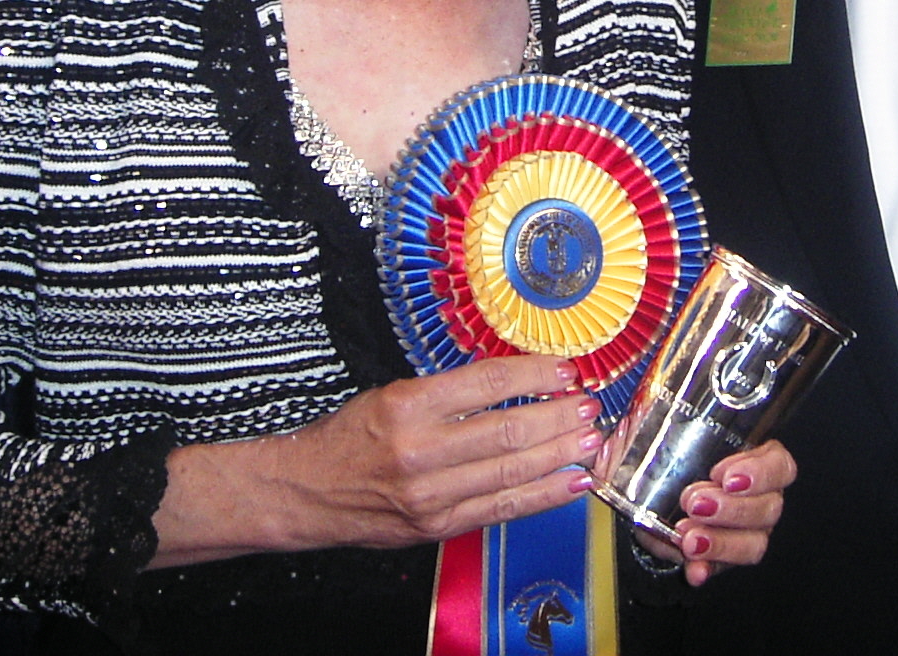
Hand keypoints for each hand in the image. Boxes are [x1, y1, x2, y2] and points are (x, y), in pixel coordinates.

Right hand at [151, 355, 603, 566]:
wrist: (307, 491)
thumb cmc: (349, 437)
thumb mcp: (392, 394)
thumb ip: (450, 392)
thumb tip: (512, 381)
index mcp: (409, 404)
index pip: (488, 384)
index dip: (535, 376)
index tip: (566, 370)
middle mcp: (421, 449)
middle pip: (509, 430)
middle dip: (559, 418)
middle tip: (589, 407)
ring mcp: (431, 494)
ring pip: (511, 471)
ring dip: (559, 455)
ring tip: (591, 441)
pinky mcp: (437, 526)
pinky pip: (500, 509)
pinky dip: (542, 495)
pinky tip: (570, 483)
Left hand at [633, 439, 795, 587]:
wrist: (652, 498)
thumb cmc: (669, 460)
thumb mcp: (667, 435)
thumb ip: (660, 425)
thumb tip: (637, 416)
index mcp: (755, 459)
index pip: (779, 464)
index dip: (759, 472)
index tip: (723, 474)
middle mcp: (759, 496)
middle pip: (768, 507)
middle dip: (731, 508)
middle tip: (695, 500)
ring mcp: (748, 530)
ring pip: (754, 541)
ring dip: (721, 541)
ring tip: (689, 537)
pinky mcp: (727, 556)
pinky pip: (726, 568)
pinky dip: (708, 568)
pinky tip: (693, 569)